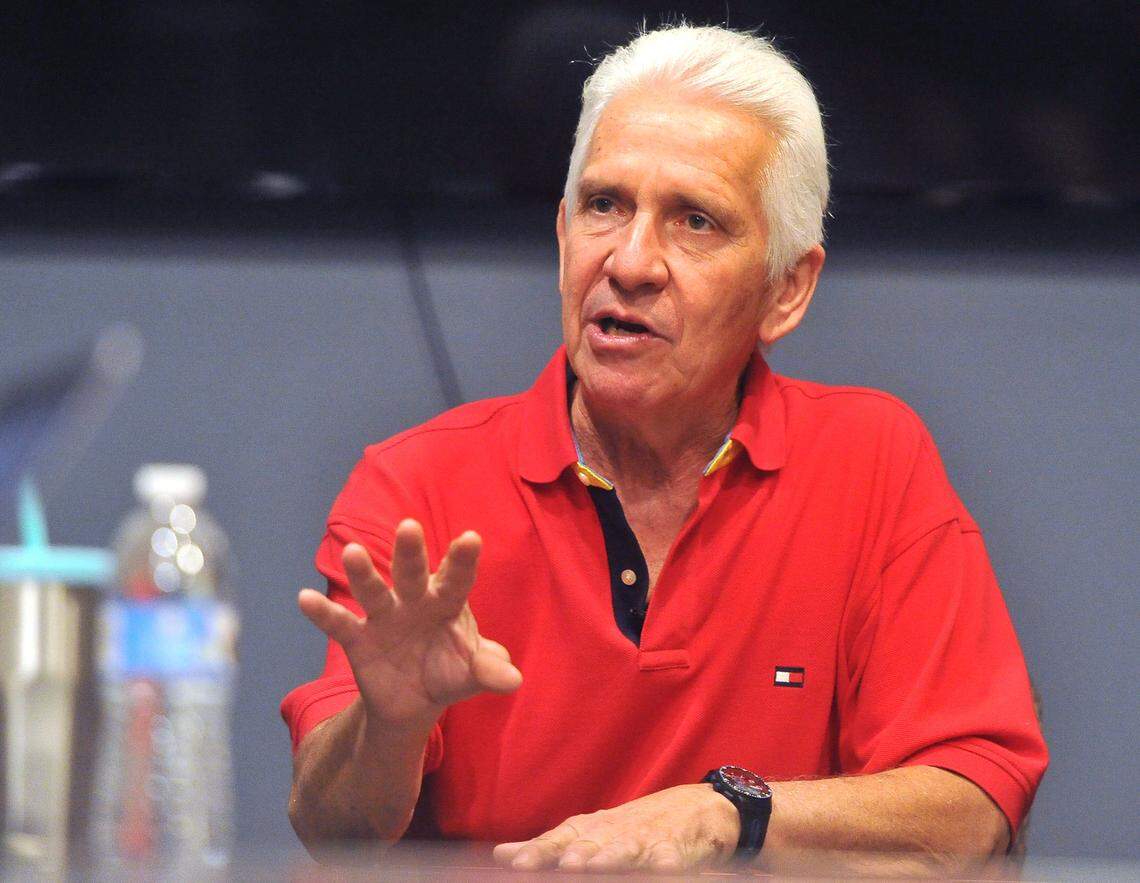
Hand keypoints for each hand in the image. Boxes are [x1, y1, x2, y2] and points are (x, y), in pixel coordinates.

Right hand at [297, 518, 521, 727]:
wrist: (413, 701)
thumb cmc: (449, 672)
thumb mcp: (470, 674)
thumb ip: (489, 671)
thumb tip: (514, 679)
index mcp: (447, 603)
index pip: (457, 580)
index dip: (463, 560)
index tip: (471, 538)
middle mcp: (414, 601)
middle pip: (413, 574)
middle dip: (411, 553)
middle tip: (410, 526)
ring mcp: (384, 616)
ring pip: (373, 591)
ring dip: (363, 574)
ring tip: (352, 552)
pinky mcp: (358, 638)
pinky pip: (339, 624)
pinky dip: (322, 613)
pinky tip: (304, 598)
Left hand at [492, 784, 739, 873]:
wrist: (704, 805)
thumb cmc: (637, 825)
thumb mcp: (594, 831)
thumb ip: (551, 845)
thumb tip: (501, 855)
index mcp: (596, 829)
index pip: (561, 839)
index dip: (540, 851)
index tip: (513, 862)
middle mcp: (619, 832)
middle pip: (591, 844)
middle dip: (573, 854)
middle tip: (559, 863)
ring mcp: (651, 839)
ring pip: (628, 849)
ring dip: (610, 857)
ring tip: (591, 866)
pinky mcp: (683, 849)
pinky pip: (674, 858)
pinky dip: (667, 864)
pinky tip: (661, 869)